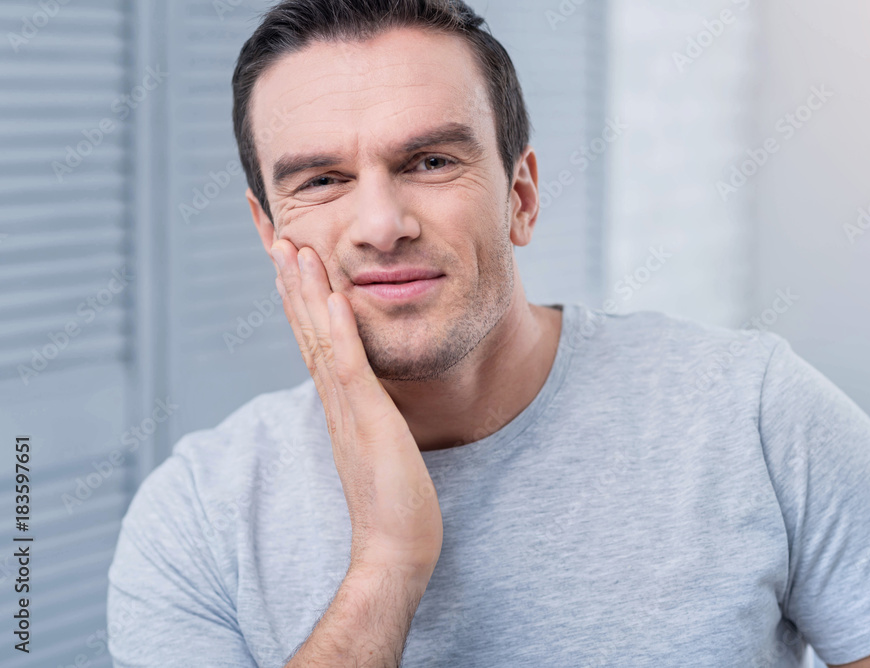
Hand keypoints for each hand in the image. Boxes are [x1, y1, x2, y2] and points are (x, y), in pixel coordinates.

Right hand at [270, 239, 442, 578]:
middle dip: (293, 284)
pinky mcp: (369, 423)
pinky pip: (350, 369)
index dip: (302, 302)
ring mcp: (348, 411)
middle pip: (307, 333)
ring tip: (294, 249)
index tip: (293, 264)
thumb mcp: (382, 451)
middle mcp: (336, 403)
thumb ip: (373, 424)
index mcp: (341, 407)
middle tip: (279, 239)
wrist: (395, 551)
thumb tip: (376, 408)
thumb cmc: (396, 507)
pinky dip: (339, 331)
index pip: (315, 344)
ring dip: (306, 293)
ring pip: (320, 341)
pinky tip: (332, 296)